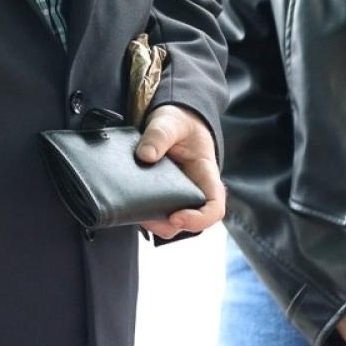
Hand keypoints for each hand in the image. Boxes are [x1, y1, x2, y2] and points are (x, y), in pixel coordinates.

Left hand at [135, 104, 225, 238]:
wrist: (172, 120)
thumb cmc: (179, 121)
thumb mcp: (170, 121)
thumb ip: (159, 135)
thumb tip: (145, 155)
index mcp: (206, 174)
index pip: (215, 207)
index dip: (199, 219)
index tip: (176, 217)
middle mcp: (195, 190)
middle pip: (190, 223)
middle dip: (168, 225)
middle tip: (146, 218)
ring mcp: (179, 196)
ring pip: (171, 223)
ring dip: (154, 223)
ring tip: (136, 212)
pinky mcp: (163, 196)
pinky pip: (157, 213)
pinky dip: (145, 214)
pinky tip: (131, 204)